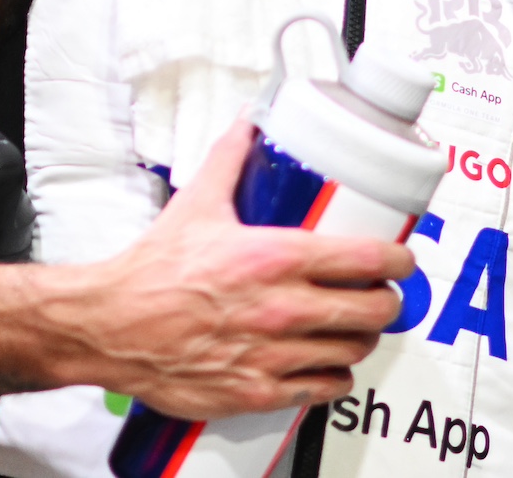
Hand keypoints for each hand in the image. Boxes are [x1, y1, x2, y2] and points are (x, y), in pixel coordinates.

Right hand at [71, 122, 412, 419]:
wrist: (111, 326)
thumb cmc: (151, 272)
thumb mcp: (198, 202)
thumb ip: (230, 157)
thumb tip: (249, 122)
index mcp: (275, 258)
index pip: (366, 258)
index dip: (398, 259)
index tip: (401, 258)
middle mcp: (281, 309)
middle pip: (373, 310)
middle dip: (387, 301)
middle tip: (381, 293)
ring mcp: (273, 355)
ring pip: (353, 350)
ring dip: (361, 337)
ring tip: (354, 325)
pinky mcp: (258, 391)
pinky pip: (323, 388)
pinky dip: (334, 376)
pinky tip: (327, 362)